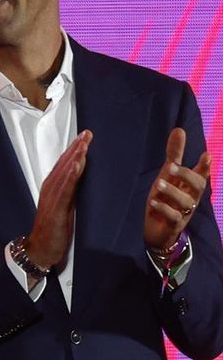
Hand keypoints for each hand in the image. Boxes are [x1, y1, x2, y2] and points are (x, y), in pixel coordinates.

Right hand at [25, 129, 91, 269]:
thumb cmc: (53, 231)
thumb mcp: (65, 208)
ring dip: (74, 158)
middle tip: (87, 134)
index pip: (64, 166)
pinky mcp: (55, 209)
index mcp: (53, 189)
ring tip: (83, 145)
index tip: (85, 137)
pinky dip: (69, 176)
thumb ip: (71, 193)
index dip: (74, 151)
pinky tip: (75, 166)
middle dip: (76, 149)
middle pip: (64, 165)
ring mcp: (52, 198)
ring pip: (64, 174)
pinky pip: (64, 189)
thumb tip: (83, 181)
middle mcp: (50, 189)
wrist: (40, 249)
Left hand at [145, 127, 211, 253]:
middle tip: (170, 167)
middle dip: (187, 176)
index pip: (201, 174)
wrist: (157, 230)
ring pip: (187, 202)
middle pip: (199, 186)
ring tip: (158, 184)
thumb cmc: (166, 198)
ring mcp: (183, 212)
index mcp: (189, 185)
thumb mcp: (167, 175)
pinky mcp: (173, 225)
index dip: (205, 166)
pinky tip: (154, 202)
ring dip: (173, 192)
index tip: (206, 154)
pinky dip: (165, 209)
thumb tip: (179, 129)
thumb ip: (174, 154)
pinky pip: (175, 217)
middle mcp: (190, 197)